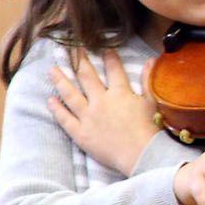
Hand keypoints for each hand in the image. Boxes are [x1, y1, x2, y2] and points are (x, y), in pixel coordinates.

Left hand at [47, 48, 158, 176]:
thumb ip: (149, 80)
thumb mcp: (153, 102)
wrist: (143, 155)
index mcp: (120, 93)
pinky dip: (57, 109)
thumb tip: (151, 60)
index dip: (109, 57)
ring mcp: (88, 117)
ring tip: (52, 69)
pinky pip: (65, 119)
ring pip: (70, 95)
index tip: (104, 48)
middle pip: (86, 77)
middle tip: (70, 49)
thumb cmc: (152, 130)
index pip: (113, 70)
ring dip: (60, 80)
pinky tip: (50, 100)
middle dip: (78, 61)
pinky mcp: (81, 133)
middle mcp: (100, 101)